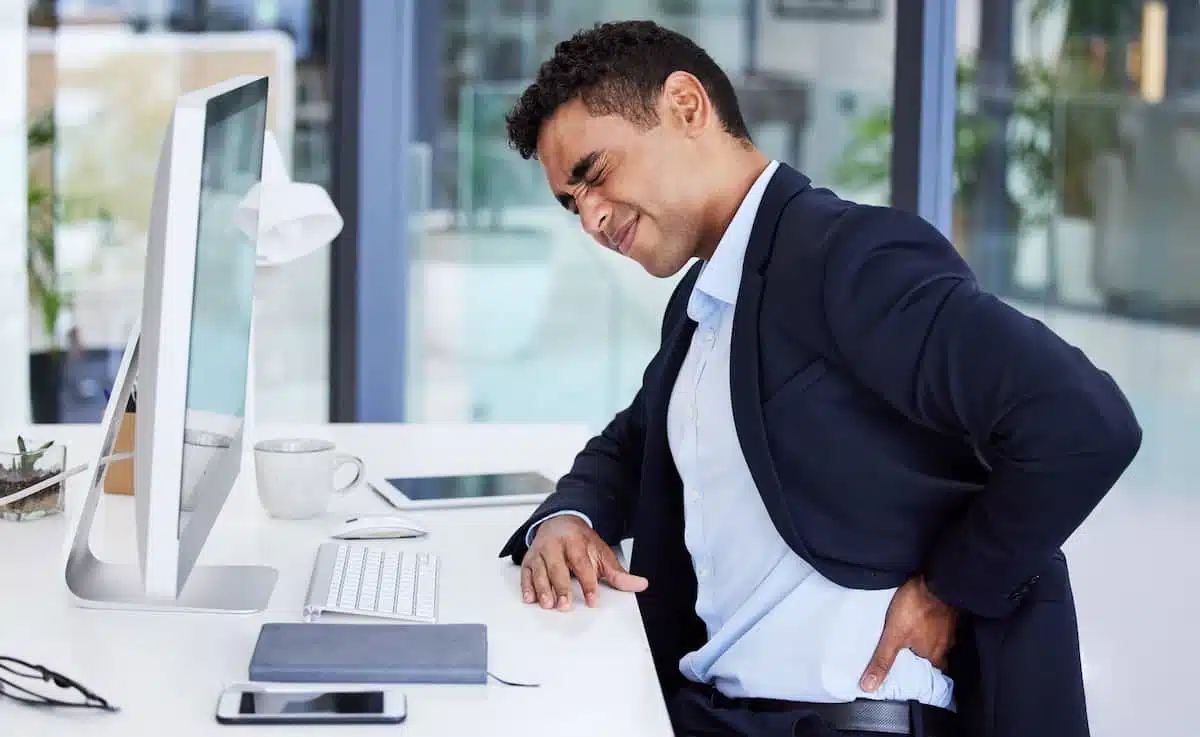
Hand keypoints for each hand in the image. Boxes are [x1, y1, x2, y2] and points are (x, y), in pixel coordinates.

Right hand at [521, 515, 647, 609]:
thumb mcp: (601, 553)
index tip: (592, 600)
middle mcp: (555, 545)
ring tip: (548, 604)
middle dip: (561, 587)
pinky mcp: (528, 560)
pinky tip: (531, 598)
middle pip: (557, 567)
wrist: (560, 522)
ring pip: (539, 571)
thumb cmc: (580, 541)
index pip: (582, 563)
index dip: (588, 583)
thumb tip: (639, 584)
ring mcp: (540, 552)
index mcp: (575, 541)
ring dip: (542, 588)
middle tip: (564, 606)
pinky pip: (525, 573)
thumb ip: (618, 573)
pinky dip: (527, 586)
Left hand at [860, 575, 957, 692]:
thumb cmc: (915, 608)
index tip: (916, 674)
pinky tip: (925, 615)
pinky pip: (943, 621)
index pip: (933, 672)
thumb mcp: (893, 636)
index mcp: (934, 653)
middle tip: (913, 652)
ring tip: (916, 633)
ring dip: (931, 637)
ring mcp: (950, 626)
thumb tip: (869, 685)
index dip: (924, 673)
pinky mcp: (950, 609)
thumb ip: (882, 661)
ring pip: (941, 638)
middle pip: (937, 655)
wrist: (935, 580)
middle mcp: (946, 643)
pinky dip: (935, 621)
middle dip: (926, 654)